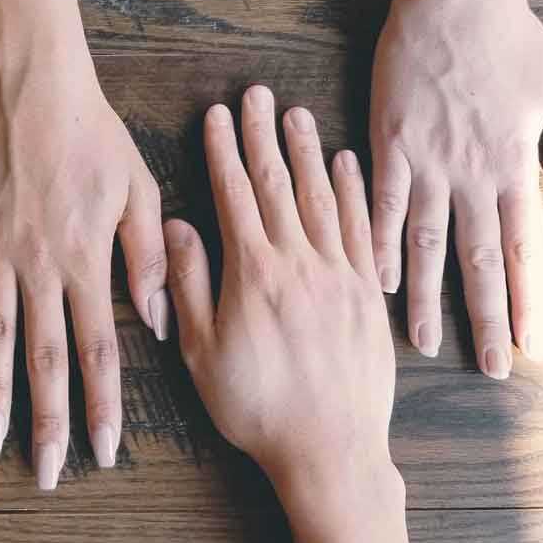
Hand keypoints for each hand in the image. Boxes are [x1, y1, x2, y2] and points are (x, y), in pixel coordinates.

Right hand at [0, 51, 167, 488]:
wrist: (36, 86)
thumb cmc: (95, 135)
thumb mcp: (139, 189)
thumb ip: (146, 257)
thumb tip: (157, 320)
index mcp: (87, 259)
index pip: (99, 348)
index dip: (102, 403)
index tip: (104, 448)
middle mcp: (40, 265)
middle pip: (46, 356)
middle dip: (50, 418)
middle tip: (48, 469)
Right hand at [165, 87, 407, 542]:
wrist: (330, 448)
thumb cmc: (256, 405)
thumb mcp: (202, 352)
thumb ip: (188, 284)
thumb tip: (177, 227)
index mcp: (253, 272)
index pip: (235, 195)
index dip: (224, 151)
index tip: (218, 115)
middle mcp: (298, 261)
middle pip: (277, 184)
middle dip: (263, 135)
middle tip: (257, 94)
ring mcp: (338, 273)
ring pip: (320, 196)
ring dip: (306, 151)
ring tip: (296, 114)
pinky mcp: (366, 292)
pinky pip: (361, 228)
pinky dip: (353, 190)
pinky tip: (346, 163)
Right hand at [371, 0, 542, 376]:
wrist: (451, 3)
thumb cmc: (509, 41)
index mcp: (512, 165)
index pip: (524, 247)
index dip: (528, 300)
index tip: (532, 347)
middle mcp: (470, 175)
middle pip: (478, 258)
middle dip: (485, 316)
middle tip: (488, 367)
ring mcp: (426, 164)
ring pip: (426, 241)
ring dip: (426, 296)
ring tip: (422, 342)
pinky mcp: (388, 147)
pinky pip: (382, 206)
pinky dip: (379, 244)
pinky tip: (377, 281)